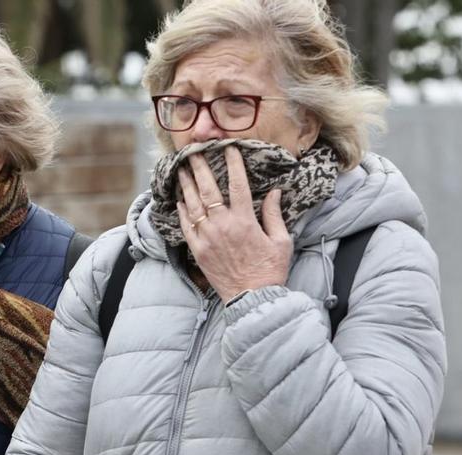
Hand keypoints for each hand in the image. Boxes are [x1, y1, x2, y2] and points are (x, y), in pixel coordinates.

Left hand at [176, 145, 291, 302]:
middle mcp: (223, 225)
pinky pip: (186, 226)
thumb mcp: (281, 241)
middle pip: (209, 189)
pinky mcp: (198, 250)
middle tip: (193, 152)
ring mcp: (207, 238)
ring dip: (187, 185)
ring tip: (181, 170)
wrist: (253, 299)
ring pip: (193, 205)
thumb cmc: (270, 270)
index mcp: (245, 221)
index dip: (233, 163)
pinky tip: (179, 199)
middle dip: (200, 168)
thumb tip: (275, 192)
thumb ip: (274, 214)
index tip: (228, 148)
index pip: (238, 184)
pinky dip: (182, 211)